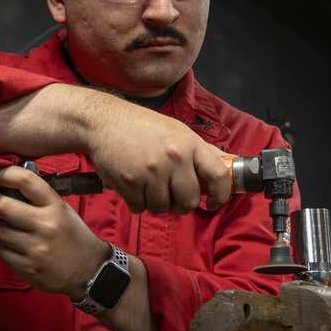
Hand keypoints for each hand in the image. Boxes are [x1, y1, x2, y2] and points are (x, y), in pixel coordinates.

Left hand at [0, 165, 108, 296]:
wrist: (89, 271)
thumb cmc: (73, 235)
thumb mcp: (62, 210)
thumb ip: (37, 198)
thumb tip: (3, 186)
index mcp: (55, 206)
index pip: (24, 180)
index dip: (2, 175)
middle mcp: (44, 225)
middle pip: (2, 205)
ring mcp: (34, 248)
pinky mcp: (25, 267)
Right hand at [86, 105, 231, 214]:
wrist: (103, 122)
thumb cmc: (143, 127)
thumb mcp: (177, 131)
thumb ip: (200, 151)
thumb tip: (227, 165)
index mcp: (190, 144)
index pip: (218, 175)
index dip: (221, 195)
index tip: (213, 202)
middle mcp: (174, 158)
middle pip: (188, 201)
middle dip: (180, 204)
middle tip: (171, 194)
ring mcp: (151, 172)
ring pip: (162, 208)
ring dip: (155, 203)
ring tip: (147, 184)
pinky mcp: (129, 183)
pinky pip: (139, 208)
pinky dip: (136, 202)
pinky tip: (132, 184)